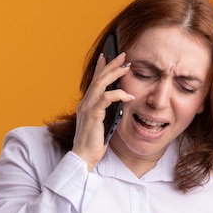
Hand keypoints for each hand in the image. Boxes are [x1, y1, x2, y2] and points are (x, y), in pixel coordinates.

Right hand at [72, 53, 133, 170]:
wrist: (84, 157)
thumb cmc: (93, 143)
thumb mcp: (102, 124)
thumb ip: (107, 112)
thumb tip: (118, 103)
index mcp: (87, 104)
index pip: (94, 81)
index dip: (101, 67)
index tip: (108, 56)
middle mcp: (85, 103)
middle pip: (98, 78)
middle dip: (111, 65)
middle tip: (123, 55)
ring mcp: (87, 108)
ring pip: (101, 84)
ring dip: (115, 73)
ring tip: (127, 67)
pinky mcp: (93, 115)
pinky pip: (106, 99)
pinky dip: (118, 94)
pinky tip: (129, 96)